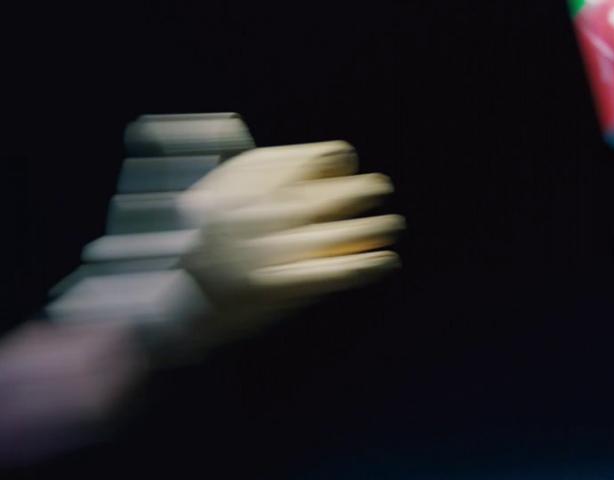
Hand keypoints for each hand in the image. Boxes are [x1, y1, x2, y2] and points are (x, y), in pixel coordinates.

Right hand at [176, 140, 404, 346]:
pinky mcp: (277, 287)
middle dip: (361, 189)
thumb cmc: (214, 247)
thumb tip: (329, 165)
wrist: (183, 303)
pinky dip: (365, 267)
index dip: (330, 160)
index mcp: (237, 189)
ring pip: (334, 235)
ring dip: (374, 229)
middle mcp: (251, 216)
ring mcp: (264, 253)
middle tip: (382, 187)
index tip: (347, 162)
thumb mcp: (223, 199)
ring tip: (394, 225)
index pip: (300, 162)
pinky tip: (387, 261)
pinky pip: (331, 274)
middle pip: (323, 195)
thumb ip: (265, 179)